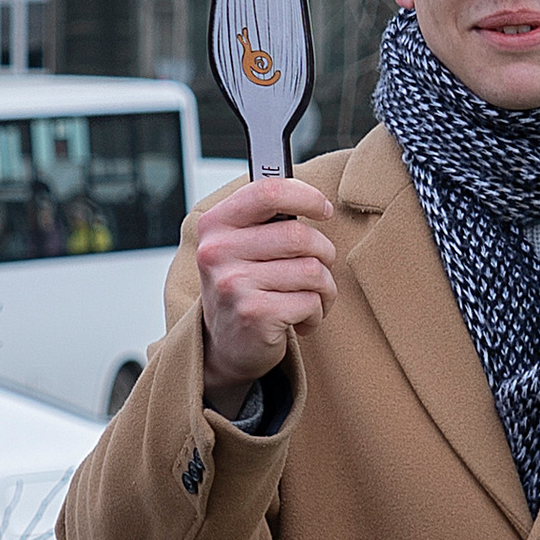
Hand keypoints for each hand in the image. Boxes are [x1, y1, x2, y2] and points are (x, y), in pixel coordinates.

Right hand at [196, 176, 335, 409]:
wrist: (223, 348)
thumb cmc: (242, 289)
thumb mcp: (240, 247)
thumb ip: (266, 220)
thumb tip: (313, 200)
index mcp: (215, 225)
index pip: (268, 192)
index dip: (306, 197)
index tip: (324, 210)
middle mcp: (218, 252)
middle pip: (299, 235)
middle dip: (324, 253)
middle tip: (319, 268)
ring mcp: (234, 285)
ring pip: (312, 270)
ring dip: (323, 288)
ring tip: (310, 298)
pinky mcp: (255, 315)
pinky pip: (310, 302)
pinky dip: (315, 313)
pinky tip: (299, 321)